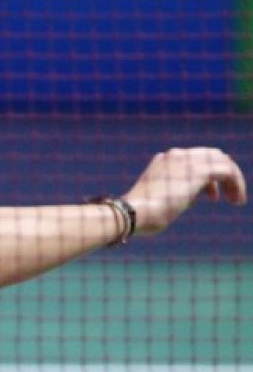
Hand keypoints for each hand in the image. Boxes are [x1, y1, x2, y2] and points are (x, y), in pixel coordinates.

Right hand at [124, 147, 245, 236]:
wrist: (133, 213)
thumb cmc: (141, 216)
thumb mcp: (158, 199)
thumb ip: (173, 192)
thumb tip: (187, 197)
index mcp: (164, 160)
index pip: (195, 159)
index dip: (209, 178)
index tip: (212, 197)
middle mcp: (176, 155)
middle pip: (212, 155)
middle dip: (224, 174)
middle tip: (229, 195)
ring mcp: (187, 160)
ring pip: (223, 161)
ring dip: (234, 180)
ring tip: (237, 200)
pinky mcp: (199, 170)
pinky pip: (228, 171)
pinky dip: (236, 184)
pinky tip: (237, 200)